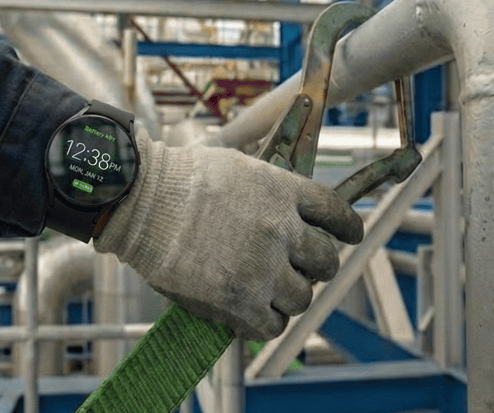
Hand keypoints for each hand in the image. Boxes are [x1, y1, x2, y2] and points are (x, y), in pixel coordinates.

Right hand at [95, 131, 362, 339]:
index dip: (349, 227)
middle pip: (326, 260)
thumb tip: (288, 210)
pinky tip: (253, 313)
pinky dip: (267, 322)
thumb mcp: (237, 167)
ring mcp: (263, 268)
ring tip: (269, 290)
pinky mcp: (240, 301)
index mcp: (284, 192)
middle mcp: (283, 231)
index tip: (350, 235)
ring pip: (303, 297)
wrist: (142, 204)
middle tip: (301, 267)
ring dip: (290, 294)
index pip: (337, 213)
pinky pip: (273, 325)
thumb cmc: (179, 179)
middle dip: (317, 265)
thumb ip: (270, 189)